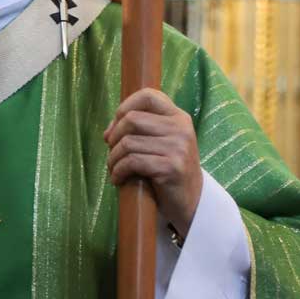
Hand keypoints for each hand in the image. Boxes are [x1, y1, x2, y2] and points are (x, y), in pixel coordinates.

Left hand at [104, 88, 202, 236]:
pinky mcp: (172, 167)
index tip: (115, 127)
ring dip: (113, 158)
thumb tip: (108, 131)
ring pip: (128, 143)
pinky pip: (132, 162)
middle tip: (112, 152)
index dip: (125, 106)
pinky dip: (118, 171)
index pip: (148, 95)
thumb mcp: (161, 142)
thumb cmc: (168, 170)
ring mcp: (179, 148)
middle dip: (114, 137)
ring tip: (114, 168)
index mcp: (179, 117)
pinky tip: (118, 179)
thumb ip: (142, 129)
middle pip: (131, 119)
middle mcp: (181, 129)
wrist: (191, 203)